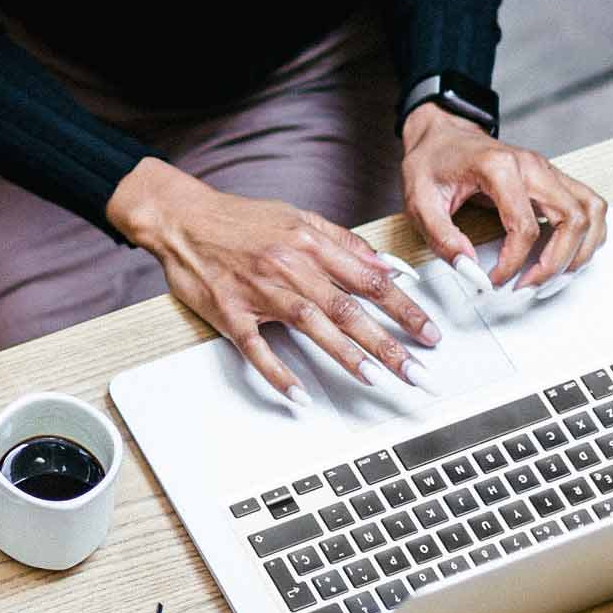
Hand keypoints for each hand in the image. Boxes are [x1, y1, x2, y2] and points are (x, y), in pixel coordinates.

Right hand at [107, 157, 439, 404]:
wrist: (182, 217)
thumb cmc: (241, 219)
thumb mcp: (298, 218)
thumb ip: (344, 243)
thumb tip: (388, 268)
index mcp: (309, 243)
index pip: (368, 280)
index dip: (403, 308)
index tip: (430, 333)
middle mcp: (288, 265)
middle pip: (346, 308)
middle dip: (386, 342)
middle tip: (417, 371)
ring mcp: (257, 291)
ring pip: (309, 325)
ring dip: (344, 354)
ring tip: (374, 378)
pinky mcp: (229, 312)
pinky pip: (255, 347)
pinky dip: (277, 372)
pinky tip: (299, 395)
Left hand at [399, 105, 608, 291]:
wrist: (441, 132)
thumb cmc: (433, 162)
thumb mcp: (419, 200)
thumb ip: (442, 237)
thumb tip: (470, 268)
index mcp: (499, 168)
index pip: (524, 227)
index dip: (513, 263)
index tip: (496, 280)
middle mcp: (532, 166)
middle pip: (572, 219)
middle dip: (557, 262)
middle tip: (530, 284)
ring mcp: (547, 170)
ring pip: (591, 211)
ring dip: (582, 249)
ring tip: (554, 273)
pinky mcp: (552, 178)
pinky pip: (590, 205)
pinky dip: (590, 233)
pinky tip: (569, 252)